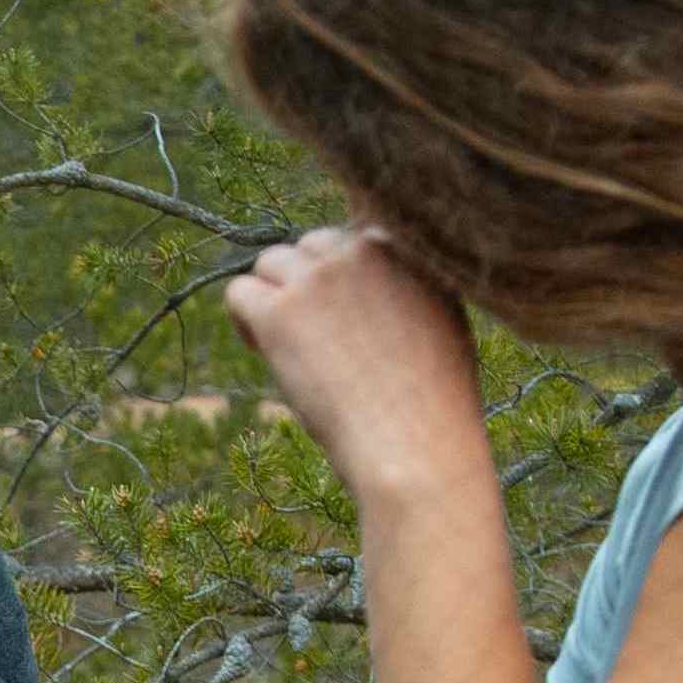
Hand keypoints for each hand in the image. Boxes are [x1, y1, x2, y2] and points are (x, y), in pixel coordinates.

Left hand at [226, 224, 491, 496]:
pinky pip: (239, 291)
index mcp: (405, 249)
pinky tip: (261, 349)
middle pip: (311, 246)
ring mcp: (319, 277)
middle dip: (305, 284)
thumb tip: (374, 289)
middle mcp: (362, 251)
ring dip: (272, 298)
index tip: (342, 317)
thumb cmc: (434, 403)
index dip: (339, 278)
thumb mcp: (444, 324)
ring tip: (283, 345)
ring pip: (271, 262)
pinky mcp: (280, 311)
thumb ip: (411, 290)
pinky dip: (242, 317)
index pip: (352, 239)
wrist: (415, 442)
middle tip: (311, 335)